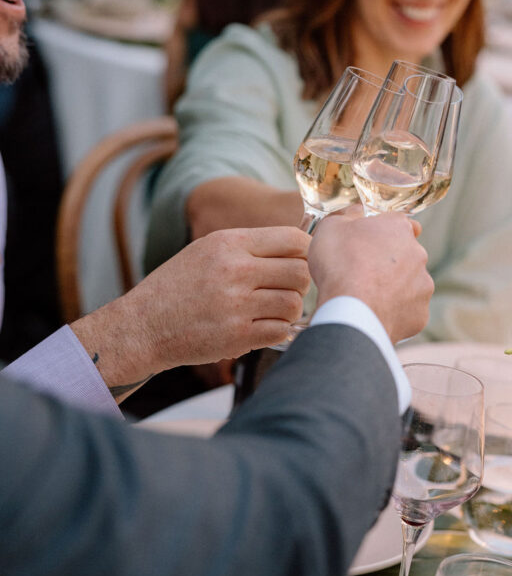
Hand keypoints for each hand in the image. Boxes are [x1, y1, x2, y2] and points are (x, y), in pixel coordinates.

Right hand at [71, 227, 310, 400]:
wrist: (142, 326)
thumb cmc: (178, 286)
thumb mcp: (208, 250)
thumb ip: (249, 246)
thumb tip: (298, 246)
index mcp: (230, 243)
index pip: (293, 239)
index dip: (306, 251)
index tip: (300, 262)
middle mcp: (235, 270)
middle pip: (300, 272)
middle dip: (301, 282)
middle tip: (288, 289)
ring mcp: (236, 305)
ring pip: (294, 304)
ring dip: (290, 309)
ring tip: (274, 310)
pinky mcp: (236, 336)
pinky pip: (280, 331)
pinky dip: (278, 330)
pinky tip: (263, 326)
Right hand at [309, 207, 432, 342]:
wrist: (351, 311)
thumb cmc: (340, 264)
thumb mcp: (331, 228)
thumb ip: (347, 216)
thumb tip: (357, 212)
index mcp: (399, 228)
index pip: (399, 223)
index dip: (383, 233)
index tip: (370, 243)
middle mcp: (418, 254)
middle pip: (406, 255)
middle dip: (389, 262)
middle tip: (363, 272)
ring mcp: (422, 285)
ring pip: (410, 284)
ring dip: (393, 288)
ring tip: (367, 297)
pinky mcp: (420, 314)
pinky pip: (408, 311)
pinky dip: (394, 313)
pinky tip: (374, 314)